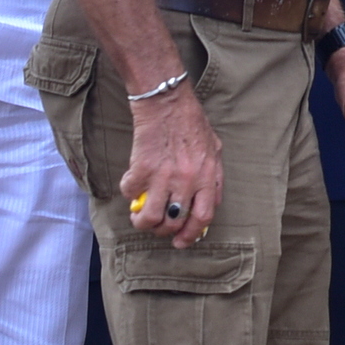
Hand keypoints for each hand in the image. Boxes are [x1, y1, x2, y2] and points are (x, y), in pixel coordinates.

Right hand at [122, 85, 222, 249]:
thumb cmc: (191, 124)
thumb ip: (215, 178)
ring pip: (150, 217)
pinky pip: (130, 194)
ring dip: (142, 222)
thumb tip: (213, 203)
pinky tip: (132, 185)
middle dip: (164, 231)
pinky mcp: (141, 169)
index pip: (203, 217)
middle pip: (174, 221)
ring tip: (139, 216)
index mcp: (207, 177)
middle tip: (157, 227)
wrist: (167, 102)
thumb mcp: (215, 150)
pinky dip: (129, 194)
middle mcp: (187, 180)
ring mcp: (163, 176)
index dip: (191, 235)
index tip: (181, 242)